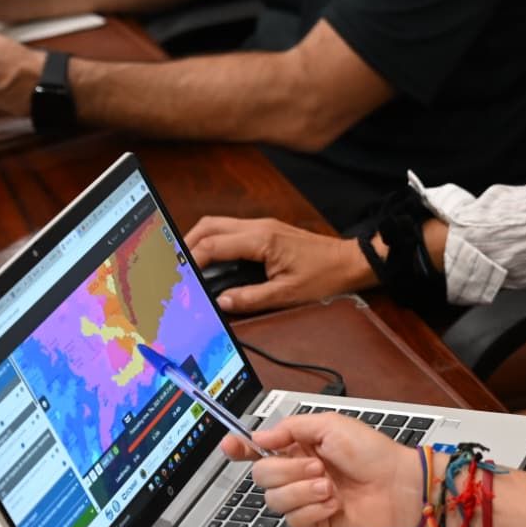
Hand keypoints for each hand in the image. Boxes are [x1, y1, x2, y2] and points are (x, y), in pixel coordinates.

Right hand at [186, 216, 374, 313]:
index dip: (191, 259)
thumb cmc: (324, 275)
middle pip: (209, 225)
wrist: (350, 262)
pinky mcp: (267, 231)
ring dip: (200, 240)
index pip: (213, 245)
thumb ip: (250, 298)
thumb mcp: (286, 294)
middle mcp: (259, 227)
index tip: (178, 273)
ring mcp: (263, 226)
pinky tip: (213, 259)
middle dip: (187, 243)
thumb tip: (222, 302)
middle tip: (175, 264)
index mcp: (261, 239)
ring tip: (189, 263)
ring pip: (219, 225)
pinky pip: (232, 231)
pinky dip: (216, 242)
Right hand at [220, 413, 419, 526]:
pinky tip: (334, 504)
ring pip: (274, 501)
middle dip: (287, 471)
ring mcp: (305, 498)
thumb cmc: (372, 452)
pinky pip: (294, 521)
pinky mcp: (315, 521)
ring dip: (303, 492)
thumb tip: (260, 437)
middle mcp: (297, 472)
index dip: (240, 448)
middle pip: (262, 477)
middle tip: (317, 467)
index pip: (258, 449)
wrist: (396, 484)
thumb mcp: (331, 425)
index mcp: (298, 447)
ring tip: (329, 487)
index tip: (230, 447)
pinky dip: (314, 511)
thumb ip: (291, 428)